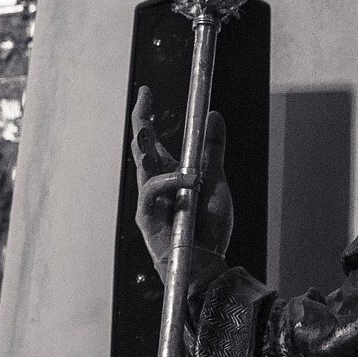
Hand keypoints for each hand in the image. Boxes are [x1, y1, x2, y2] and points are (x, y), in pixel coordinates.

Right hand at [128, 87, 234, 286]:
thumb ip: (213, 150)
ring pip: (142, 164)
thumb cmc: (210, 228)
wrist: (210, 265)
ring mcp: (149, 200)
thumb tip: (214, 115)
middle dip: (141, 121)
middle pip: (141, 145)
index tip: (145, 92)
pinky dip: (171, 180)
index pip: (152, 139)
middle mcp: (156, 183)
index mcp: (169, 173)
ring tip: (147, 129)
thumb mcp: (216, 181)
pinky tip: (190, 178)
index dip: (146, 115)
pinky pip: (152, 190)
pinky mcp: (147, 216)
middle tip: (143, 99)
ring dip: (145, 146)